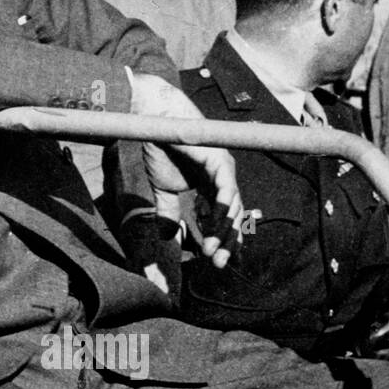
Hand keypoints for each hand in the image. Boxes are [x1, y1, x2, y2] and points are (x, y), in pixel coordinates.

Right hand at [128, 71, 242, 267]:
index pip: (223, 218)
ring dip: (223, 231)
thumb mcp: (164, 190)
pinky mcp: (220, 163)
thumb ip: (168, 212)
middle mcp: (223, 180)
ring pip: (231, 208)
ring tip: (212, 251)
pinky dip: (223, 209)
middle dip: (226, 242)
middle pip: (232, 217)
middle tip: (217, 263)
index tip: (216, 261)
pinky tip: (218, 225)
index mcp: (211, 186)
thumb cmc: (162, 151)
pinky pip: (226, 190)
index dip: (222, 239)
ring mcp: (224, 171)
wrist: (156, 125)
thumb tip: (165, 236)